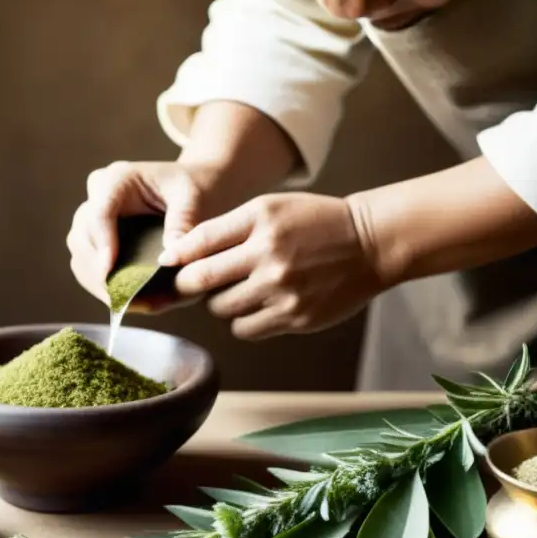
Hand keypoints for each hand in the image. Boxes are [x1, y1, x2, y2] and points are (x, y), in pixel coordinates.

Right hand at [66, 160, 220, 304]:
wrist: (192, 189)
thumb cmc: (193, 189)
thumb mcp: (193, 199)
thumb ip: (182, 224)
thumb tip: (168, 260)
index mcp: (118, 180)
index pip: (100, 213)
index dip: (102, 244)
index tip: (108, 271)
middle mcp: (97, 197)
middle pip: (82, 237)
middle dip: (98, 272)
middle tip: (121, 298)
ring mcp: (92, 218)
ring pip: (79, 255)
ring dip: (97, 283)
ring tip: (123, 303)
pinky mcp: (95, 238)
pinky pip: (87, 266)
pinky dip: (101, 285)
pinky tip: (123, 300)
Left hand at [160, 193, 382, 339]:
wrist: (369, 244)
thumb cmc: (312, 223)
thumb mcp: (269, 209)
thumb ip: (223, 230)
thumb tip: (175, 257)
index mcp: (260, 221)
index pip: (198, 242)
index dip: (175, 257)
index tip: (167, 264)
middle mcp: (270, 255)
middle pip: (200, 281)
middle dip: (187, 285)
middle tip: (190, 284)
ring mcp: (283, 290)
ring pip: (221, 309)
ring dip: (219, 302)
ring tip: (238, 289)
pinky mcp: (296, 317)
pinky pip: (245, 328)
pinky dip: (243, 320)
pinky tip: (257, 304)